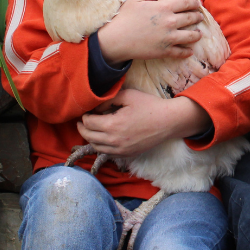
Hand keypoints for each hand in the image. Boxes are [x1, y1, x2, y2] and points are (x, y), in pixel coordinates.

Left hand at [77, 89, 209, 156]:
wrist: (168, 121)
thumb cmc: (149, 106)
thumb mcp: (129, 95)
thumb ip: (109, 99)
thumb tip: (97, 107)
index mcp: (113, 124)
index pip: (88, 123)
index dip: (84, 116)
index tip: (86, 112)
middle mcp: (114, 140)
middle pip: (89, 136)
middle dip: (82, 128)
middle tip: (82, 121)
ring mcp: (120, 150)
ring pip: (96, 147)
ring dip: (90, 138)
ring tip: (90, 130)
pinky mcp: (127, 155)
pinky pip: (107, 153)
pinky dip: (100, 147)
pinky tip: (102, 139)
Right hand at [97, 0, 204, 63]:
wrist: (115, 40)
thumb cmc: (125, 17)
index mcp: (164, 7)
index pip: (186, 3)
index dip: (194, 3)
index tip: (198, 3)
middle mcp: (170, 22)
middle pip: (191, 18)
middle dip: (197, 17)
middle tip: (199, 16)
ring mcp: (169, 38)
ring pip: (190, 36)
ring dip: (197, 34)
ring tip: (198, 33)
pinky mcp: (165, 51)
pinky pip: (181, 52)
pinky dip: (187, 52)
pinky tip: (190, 51)